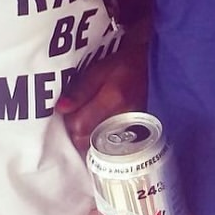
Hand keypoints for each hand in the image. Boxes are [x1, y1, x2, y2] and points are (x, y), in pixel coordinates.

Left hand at [55, 30, 148, 153]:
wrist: (154, 71)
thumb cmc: (125, 66)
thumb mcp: (100, 70)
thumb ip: (81, 90)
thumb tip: (61, 108)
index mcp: (114, 99)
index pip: (78, 124)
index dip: (68, 118)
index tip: (69, 108)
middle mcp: (123, 119)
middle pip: (85, 140)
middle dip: (75, 130)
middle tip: (78, 114)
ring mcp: (129, 131)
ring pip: (95, 147)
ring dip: (86, 137)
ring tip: (89, 120)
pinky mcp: (132, 137)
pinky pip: (107, 148)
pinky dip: (99, 143)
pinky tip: (100, 130)